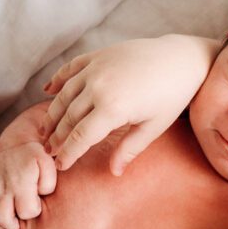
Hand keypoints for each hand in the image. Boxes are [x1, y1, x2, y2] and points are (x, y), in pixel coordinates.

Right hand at [0, 141, 56, 228]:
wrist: (17, 142)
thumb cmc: (37, 155)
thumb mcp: (49, 164)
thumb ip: (49, 183)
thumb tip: (41, 195)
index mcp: (21, 183)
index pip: (27, 210)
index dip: (34, 212)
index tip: (38, 207)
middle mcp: (4, 188)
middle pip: (3, 217)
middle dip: (13, 228)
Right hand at [40, 35, 214, 174]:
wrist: (182, 59)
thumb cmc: (172, 97)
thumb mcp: (154, 127)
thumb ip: (130, 149)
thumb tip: (114, 173)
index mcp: (113, 108)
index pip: (81, 136)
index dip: (68, 152)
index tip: (60, 165)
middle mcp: (98, 87)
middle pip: (69, 117)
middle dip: (57, 136)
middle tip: (49, 151)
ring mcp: (95, 68)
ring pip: (64, 94)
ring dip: (52, 113)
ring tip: (45, 129)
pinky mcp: (97, 55)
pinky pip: (70, 69)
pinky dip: (57, 80)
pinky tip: (48, 91)